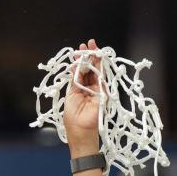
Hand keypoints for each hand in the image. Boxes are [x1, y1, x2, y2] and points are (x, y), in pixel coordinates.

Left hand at [64, 38, 102, 155]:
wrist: (81, 132)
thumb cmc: (73, 118)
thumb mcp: (71, 95)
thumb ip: (75, 81)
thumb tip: (75, 66)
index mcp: (80, 89)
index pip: (82, 72)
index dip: (81, 61)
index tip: (79, 50)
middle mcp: (91, 88)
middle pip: (91, 68)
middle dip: (89, 55)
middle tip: (87, 43)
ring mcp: (99, 90)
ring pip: (98, 71)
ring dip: (95, 58)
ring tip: (91, 46)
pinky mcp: (105, 93)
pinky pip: (102, 77)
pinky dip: (99, 67)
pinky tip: (95, 57)